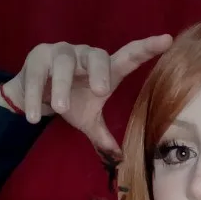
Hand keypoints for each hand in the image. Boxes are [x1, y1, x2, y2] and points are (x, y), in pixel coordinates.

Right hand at [2, 35, 171, 150]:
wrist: (33, 93)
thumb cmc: (70, 101)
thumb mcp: (88, 120)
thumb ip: (102, 136)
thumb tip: (120, 159)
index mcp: (105, 69)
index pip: (128, 56)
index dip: (147, 48)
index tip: (167, 40)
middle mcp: (85, 56)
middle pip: (96, 55)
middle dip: (99, 71)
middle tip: (101, 91)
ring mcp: (60, 53)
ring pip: (64, 64)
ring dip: (62, 86)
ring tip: (61, 108)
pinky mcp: (38, 58)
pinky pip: (38, 76)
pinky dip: (36, 96)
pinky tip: (34, 116)